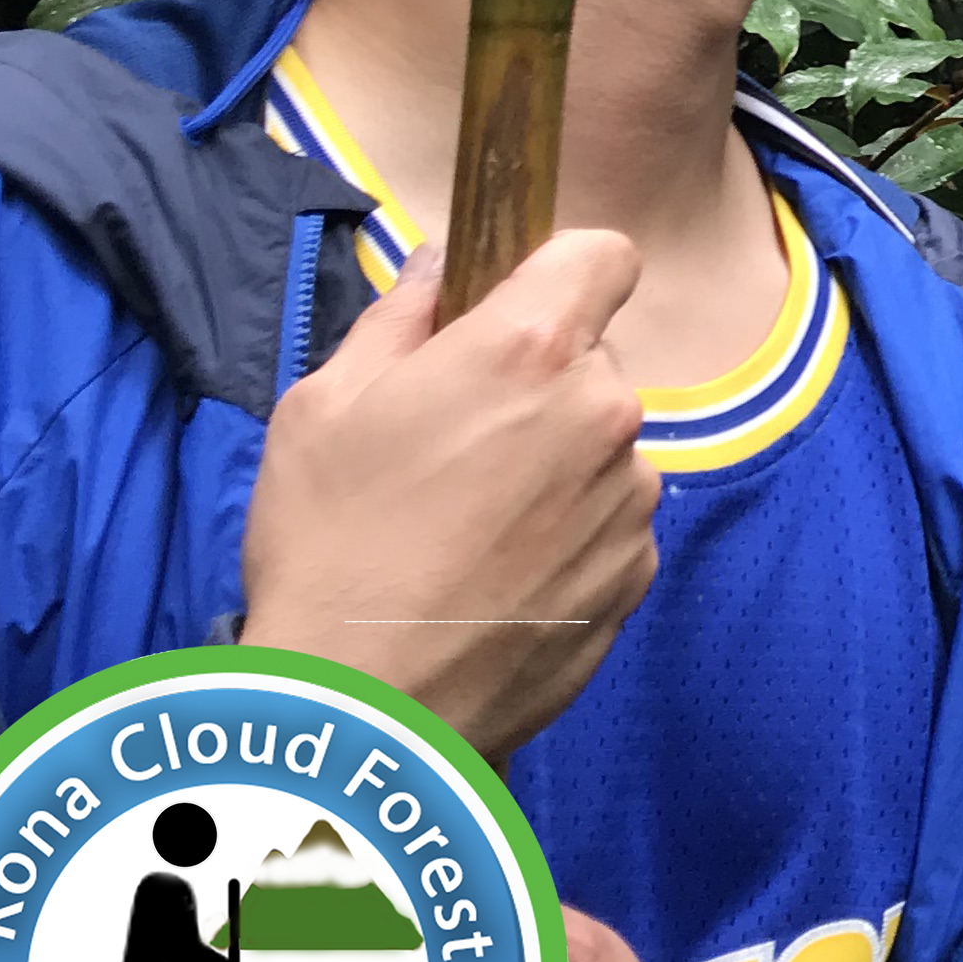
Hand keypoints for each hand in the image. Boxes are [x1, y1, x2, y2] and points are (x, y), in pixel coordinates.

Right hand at [243, 236, 657, 758]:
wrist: (364, 705)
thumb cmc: (328, 544)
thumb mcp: (324, 406)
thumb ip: (400, 319)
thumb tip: (442, 268)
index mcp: (533, 350)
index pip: (605, 256)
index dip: (562, 274)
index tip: (518, 309)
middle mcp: (605, 414)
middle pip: (594, 363)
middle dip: (539, 384)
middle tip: (456, 442)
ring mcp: (630, 500)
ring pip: (603, 448)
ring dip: (556, 466)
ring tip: (466, 527)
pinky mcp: (637, 575)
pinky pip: (610, 525)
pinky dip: (567, 538)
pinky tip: (493, 579)